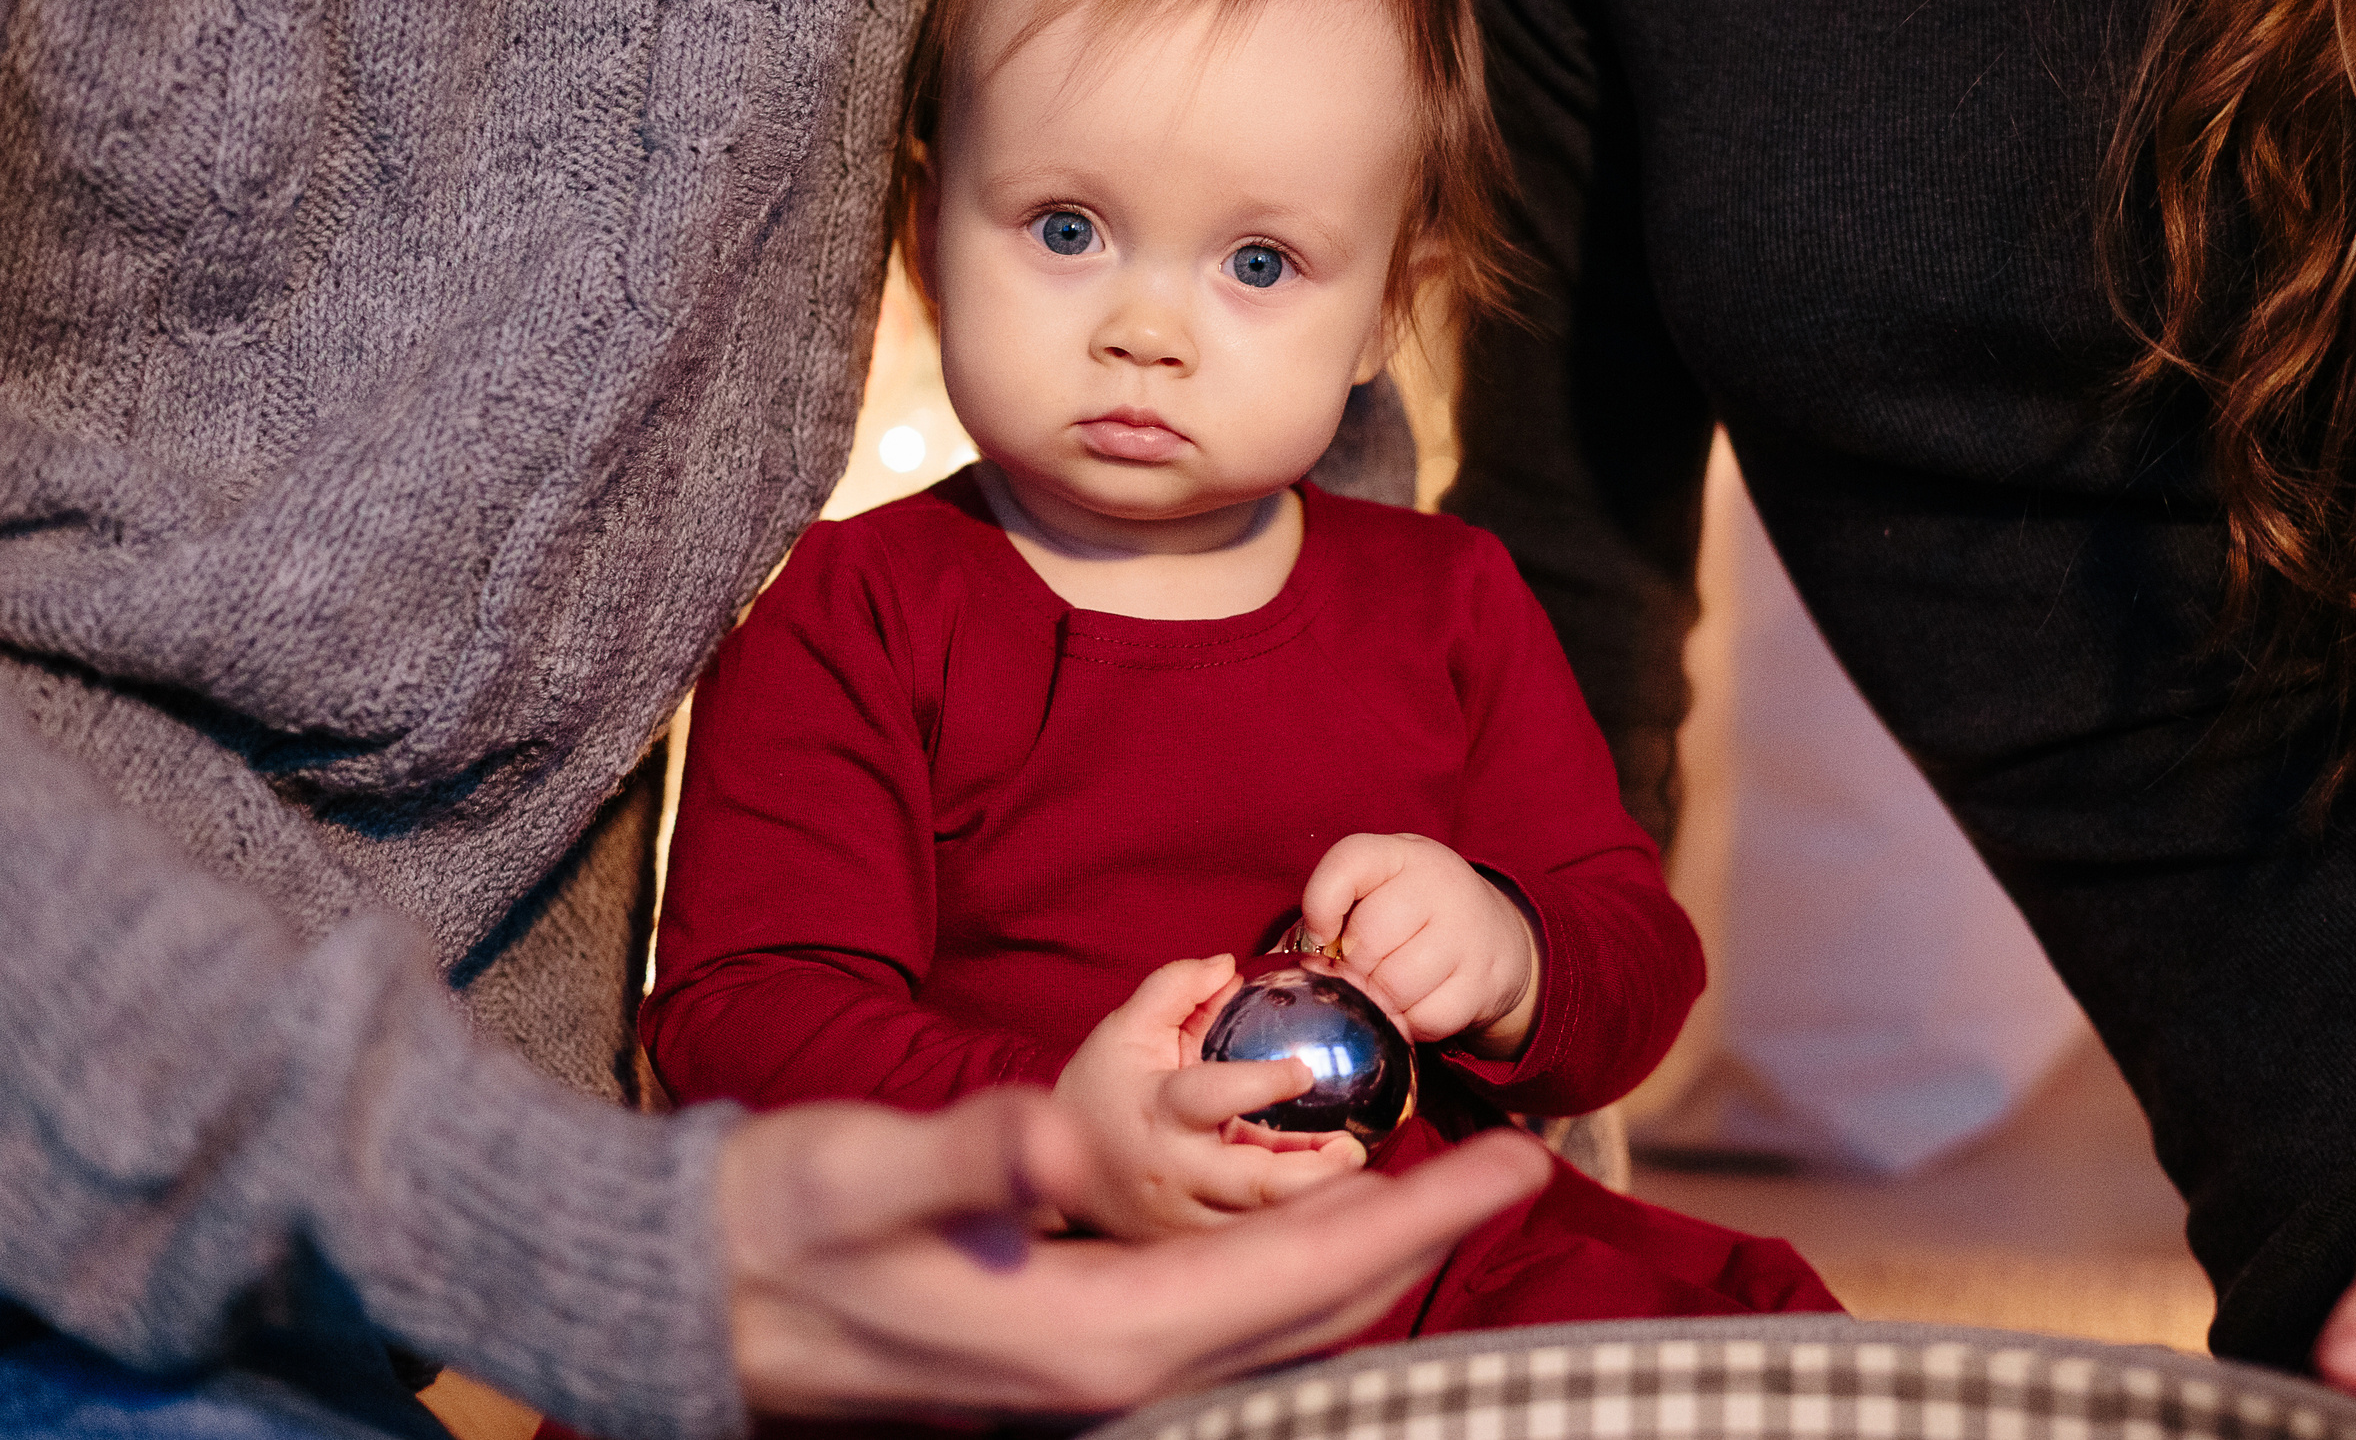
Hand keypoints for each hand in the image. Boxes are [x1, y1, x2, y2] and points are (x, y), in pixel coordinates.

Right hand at [720, 1088, 1553, 1419]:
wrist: (687, 1298)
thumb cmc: (771, 1228)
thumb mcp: (860, 1174)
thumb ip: (964, 1153)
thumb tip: (1054, 1131)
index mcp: (1093, 1338)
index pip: (1300, 1279)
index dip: (1416, 1219)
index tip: (1511, 1162)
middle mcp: (1112, 1376)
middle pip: (1313, 1313)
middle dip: (1421, 1238)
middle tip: (1516, 1166)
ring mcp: (1093, 1374)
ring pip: (1277, 1322)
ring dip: (1366, 1257)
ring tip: (1443, 1193)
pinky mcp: (1069, 1349)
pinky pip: (1225, 1319)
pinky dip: (1296, 1272)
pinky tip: (1316, 1231)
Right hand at [1051, 955, 1367, 1239]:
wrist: (1058, 1177)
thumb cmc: (1101, 1092)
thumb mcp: (1125, 1030)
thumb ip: (1175, 989)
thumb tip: (1228, 965)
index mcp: (1160, 1111)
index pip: (1212, 1095)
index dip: (1262, 1084)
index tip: (1304, 1071)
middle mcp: (1176, 1171)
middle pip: (1254, 1184)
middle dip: (1312, 1173)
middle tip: (1352, 1149)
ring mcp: (1186, 1218)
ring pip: (1263, 1225)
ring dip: (1314, 1205)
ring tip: (1352, 1171)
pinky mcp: (1195, 1248)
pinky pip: (1255, 1243)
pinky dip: (1295, 1228)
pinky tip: (1331, 1204)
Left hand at [1299, 832, 1540, 1057]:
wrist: (1497, 938)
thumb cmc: (1415, 917)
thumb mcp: (1379, 891)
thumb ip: (1333, 913)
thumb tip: (1287, 961)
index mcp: (1401, 854)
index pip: (1349, 862)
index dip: (1321, 903)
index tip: (1320, 934)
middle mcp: (1439, 883)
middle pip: (1368, 937)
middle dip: (1353, 967)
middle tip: (1360, 971)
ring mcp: (1466, 932)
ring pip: (1395, 984)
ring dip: (1380, 1000)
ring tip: (1385, 991)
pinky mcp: (1483, 980)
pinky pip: (1425, 1018)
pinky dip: (1410, 1023)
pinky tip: (1415, 1007)